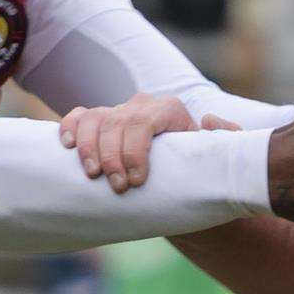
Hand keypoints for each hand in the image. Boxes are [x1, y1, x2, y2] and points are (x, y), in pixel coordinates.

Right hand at [60, 94, 239, 193]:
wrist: (183, 179)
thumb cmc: (202, 171)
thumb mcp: (222, 158)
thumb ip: (228, 139)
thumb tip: (209, 121)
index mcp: (170, 110)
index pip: (145, 122)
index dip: (136, 150)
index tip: (138, 181)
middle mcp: (142, 106)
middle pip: (117, 122)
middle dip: (113, 157)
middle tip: (118, 188)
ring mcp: (119, 113)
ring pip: (94, 119)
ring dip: (89, 147)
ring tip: (93, 176)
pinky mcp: (101, 124)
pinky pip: (79, 117)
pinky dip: (69, 128)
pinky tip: (66, 147)